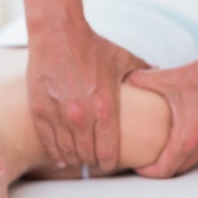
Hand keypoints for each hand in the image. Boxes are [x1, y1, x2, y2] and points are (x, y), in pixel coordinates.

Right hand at [27, 19, 148, 169]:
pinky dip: (54, 152)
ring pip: (67, 152)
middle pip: (87, 155)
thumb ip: (141, 70)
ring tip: (77, 158)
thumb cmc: (91, 45)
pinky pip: (47, 141)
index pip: (108, 152)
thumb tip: (158, 72)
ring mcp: (59, 115)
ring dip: (73, 158)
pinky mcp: (40, 110)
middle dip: (92, 161)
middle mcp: (82, 117)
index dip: (109, 162)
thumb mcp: (122, 58)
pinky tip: (59, 158)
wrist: (58, 33)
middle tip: (93, 160)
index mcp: (106, 108)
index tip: (109, 163)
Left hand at [126, 57, 197, 177]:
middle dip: (155, 168)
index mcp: (187, 137)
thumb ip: (142, 80)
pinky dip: (182, 152)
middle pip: (174, 171)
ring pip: (186, 164)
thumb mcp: (168, 78)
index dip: (145, 171)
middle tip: (139, 157)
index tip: (133, 163)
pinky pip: (197, 154)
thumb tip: (124, 80)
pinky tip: (172, 139)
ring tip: (152, 150)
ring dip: (170, 161)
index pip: (163, 170)